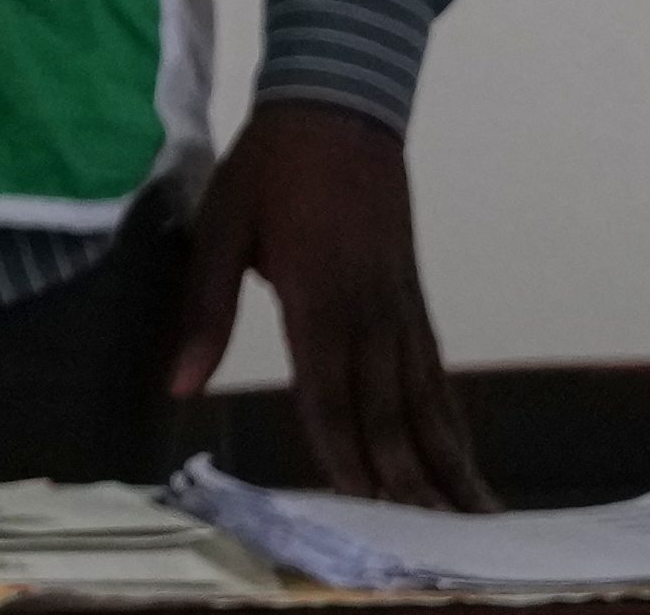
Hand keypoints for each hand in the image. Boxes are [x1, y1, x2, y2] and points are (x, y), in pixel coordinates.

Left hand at [169, 100, 492, 507]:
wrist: (339, 108)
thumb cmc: (269, 167)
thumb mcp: (219, 229)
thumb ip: (204, 313)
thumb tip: (178, 385)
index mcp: (318, 296)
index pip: (331, 393)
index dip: (344, 452)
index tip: (362, 507)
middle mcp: (371, 312)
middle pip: (389, 410)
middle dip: (407, 478)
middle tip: (433, 540)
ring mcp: (401, 308)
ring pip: (426, 400)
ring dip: (445, 461)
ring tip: (472, 519)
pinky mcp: (414, 300)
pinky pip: (436, 373)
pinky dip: (452, 421)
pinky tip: (462, 456)